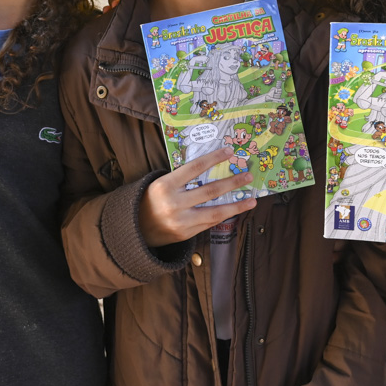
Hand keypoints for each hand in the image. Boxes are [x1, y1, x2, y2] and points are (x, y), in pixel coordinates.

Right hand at [140, 148, 255, 247]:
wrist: (134, 229)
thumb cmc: (149, 200)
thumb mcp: (160, 184)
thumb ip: (181, 178)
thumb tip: (209, 167)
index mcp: (165, 186)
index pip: (194, 168)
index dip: (214, 158)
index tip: (229, 151)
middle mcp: (174, 204)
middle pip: (210, 191)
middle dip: (232, 183)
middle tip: (248, 176)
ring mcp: (181, 221)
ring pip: (215, 212)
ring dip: (236, 205)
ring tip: (252, 199)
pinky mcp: (186, 234)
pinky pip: (209, 223)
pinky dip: (224, 216)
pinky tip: (236, 210)